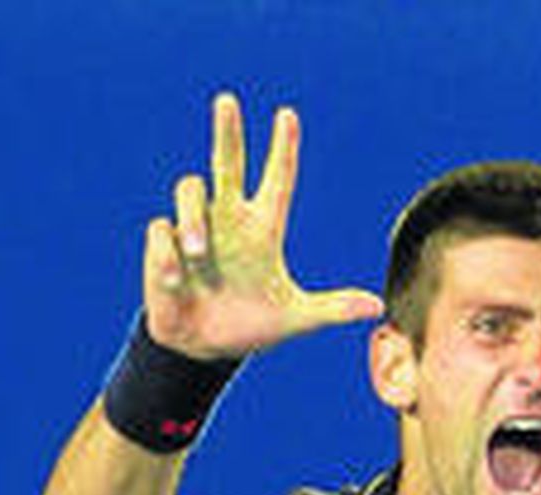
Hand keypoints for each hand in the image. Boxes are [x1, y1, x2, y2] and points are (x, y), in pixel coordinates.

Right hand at [144, 92, 383, 359]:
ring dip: (192, 218)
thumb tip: (379, 306)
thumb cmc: (253, 327)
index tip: (288, 115)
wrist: (205, 349)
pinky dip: (168, 251)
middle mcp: (228, 220)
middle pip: (227, 162)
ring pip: (189, 189)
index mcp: (263, 231)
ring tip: (197, 253)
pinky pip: (161, 230)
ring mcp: (194, 229)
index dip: (283, 149)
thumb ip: (334, 308)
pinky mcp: (163, 245)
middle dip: (227, 132)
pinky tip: (175, 277)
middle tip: (228, 100)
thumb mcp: (297, 319)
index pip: (277, 181)